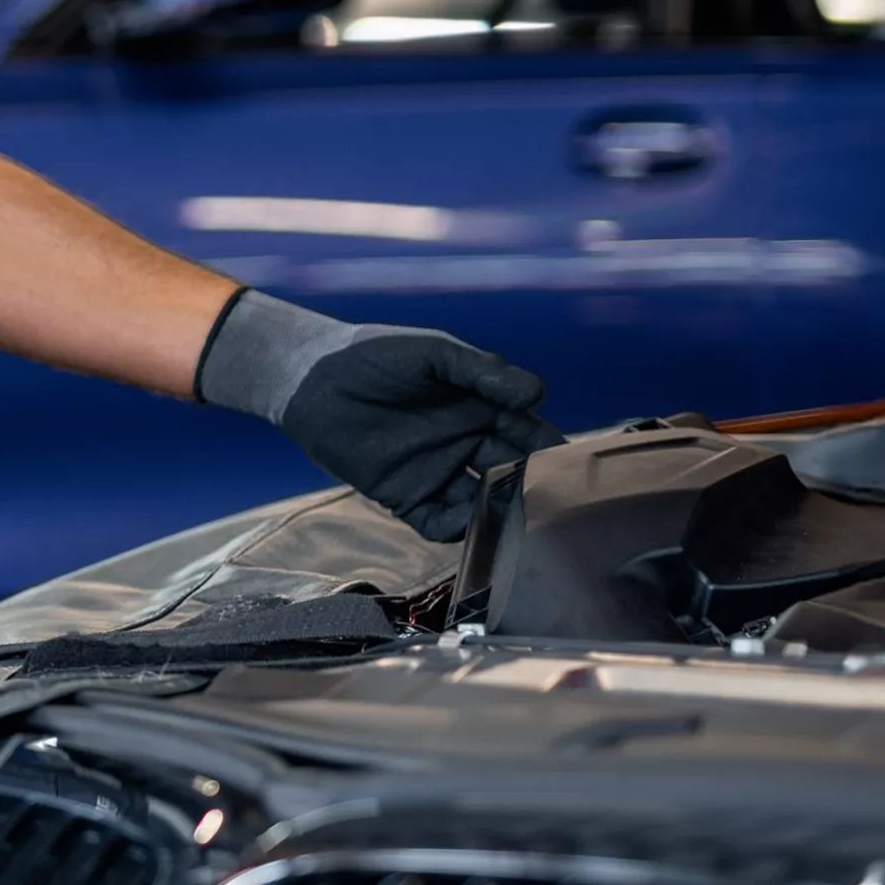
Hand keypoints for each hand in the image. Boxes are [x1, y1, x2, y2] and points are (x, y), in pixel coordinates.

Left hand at [197, 291, 565, 541]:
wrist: (312, 378)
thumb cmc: (376, 355)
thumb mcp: (434, 353)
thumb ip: (482, 371)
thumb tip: (537, 392)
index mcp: (481, 408)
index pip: (529, 433)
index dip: (551, 450)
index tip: (572, 466)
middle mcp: (467, 445)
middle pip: (513, 474)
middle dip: (532, 489)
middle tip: (552, 504)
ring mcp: (438, 474)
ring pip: (481, 505)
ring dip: (499, 514)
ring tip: (516, 523)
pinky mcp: (406, 498)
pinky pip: (439, 524)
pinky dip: (457, 531)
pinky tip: (468, 526)